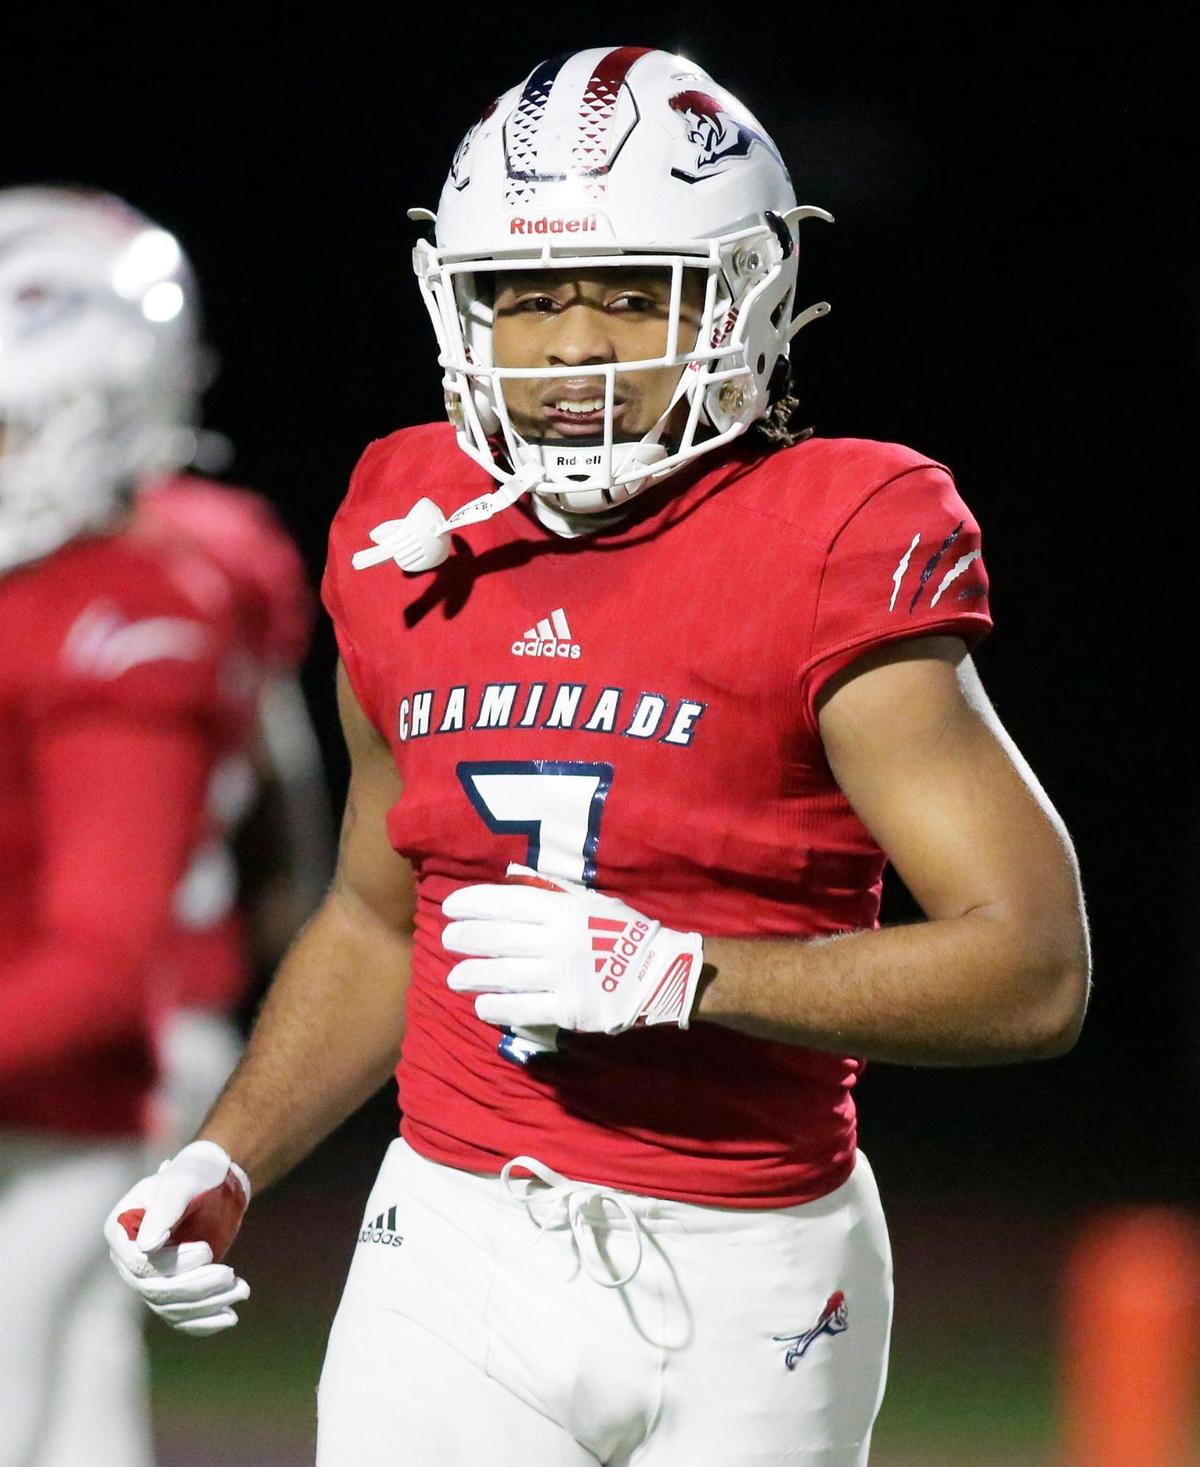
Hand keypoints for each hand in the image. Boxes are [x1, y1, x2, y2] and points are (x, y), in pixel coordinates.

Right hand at [103, 1139, 251, 1335]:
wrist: (212, 1185)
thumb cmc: (194, 1176)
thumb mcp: (182, 1184)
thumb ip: (165, 1209)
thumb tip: (147, 1246)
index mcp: (120, 1231)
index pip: (139, 1264)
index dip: (173, 1263)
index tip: (207, 1251)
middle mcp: (128, 1259)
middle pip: (155, 1290)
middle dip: (196, 1287)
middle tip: (231, 1276)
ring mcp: (147, 1278)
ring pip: (171, 1307)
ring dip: (207, 1304)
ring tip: (242, 1289)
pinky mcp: (169, 1291)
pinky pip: (181, 1317)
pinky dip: (204, 1322)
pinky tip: (230, 1318)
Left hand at [442, 865, 703, 1035]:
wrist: (662, 972)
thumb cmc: (623, 931)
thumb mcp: (589, 901)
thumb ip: (551, 892)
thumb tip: (511, 880)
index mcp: (562, 910)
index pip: (505, 902)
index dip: (472, 903)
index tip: (450, 907)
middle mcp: (557, 940)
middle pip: (497, 938)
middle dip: (465, 938)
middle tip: (448, 939)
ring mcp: (561, 976)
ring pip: (502, 974)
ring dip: (472, 974)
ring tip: (455, 977)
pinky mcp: (568, 1009)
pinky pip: (522, 1008)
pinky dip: (496, 1006)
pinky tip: (481, 1004)